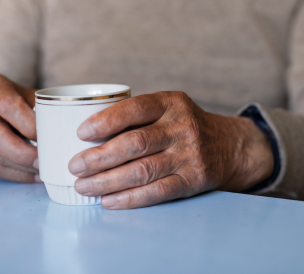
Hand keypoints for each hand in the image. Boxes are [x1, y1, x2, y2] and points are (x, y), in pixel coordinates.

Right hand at [0, 74, 38, 182]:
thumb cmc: (15, 99)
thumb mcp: (27, 94)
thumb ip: (42, 107)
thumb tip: (61, 131)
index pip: (8, 105)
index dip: (28, 124)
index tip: (47, 136)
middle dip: (22, 153)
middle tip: (44, 161)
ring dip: (21, 169)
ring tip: (42, 171)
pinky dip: (13, 175)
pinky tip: (30, 175)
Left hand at [70, 91, 273, 208]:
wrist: (229, 146)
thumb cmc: (184, 126)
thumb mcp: (168, 108)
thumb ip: (137, 116)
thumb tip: (86, 135)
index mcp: (170, 103)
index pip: (135, 108)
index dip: (106, 121)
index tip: (81, 133)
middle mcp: (181, 127)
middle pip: (134, 143)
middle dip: (99, 157)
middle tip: (75, 166)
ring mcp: (189, 155)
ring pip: (142, 170)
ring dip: (107, 181)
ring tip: (83, 186)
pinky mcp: (192, 180)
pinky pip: (157, 192)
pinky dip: (129, 198)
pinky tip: (108, 201)